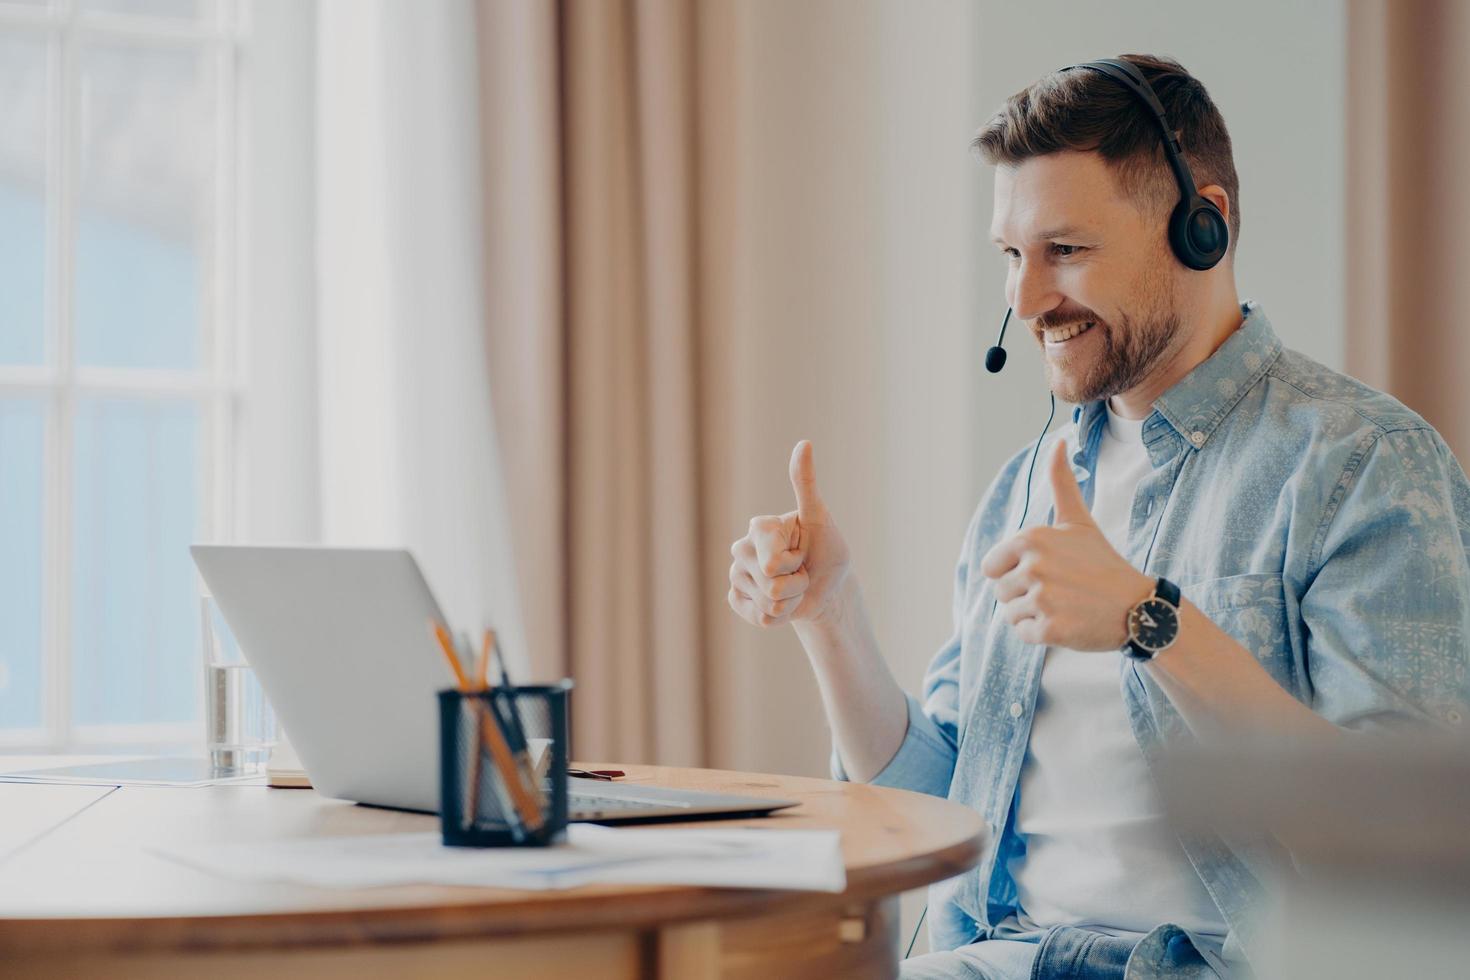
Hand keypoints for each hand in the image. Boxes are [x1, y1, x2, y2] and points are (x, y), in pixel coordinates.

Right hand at [728, 441, 851, 627]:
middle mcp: (740, 549)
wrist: (829, 588)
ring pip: (767, 604)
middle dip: (796, 584)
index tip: (804, 550)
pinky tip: (783, 603)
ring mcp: (736, 576)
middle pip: (770, 584)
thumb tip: (804, 443)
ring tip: (795, 586)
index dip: (797, 562)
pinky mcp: (737, 600)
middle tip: (801, 570)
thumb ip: (806, 484)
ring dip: (790, 601)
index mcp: (758, 527)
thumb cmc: (827, 549)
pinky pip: (758, 617)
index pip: (773, 561)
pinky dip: (779, 616)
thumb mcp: (821, 518)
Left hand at [980, 440, 1152, 649]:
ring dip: (1033, 615)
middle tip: (1061, 591)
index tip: (1046, 572)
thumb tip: (1059, 442)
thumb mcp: (1078, 521)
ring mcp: (1042, 598)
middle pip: (1000, 592)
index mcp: (1031, 538)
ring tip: (1065, 606)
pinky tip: (1068, 623)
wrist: (1138, 607)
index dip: (1014, 573)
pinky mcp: (1050, 629)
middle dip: (1025, 596)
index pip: (991, 567)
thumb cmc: (1102, 563)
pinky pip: (1024, 635)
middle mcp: (1033, 566)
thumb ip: (1061, 483)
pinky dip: (1043, 634)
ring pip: (1010, 615)